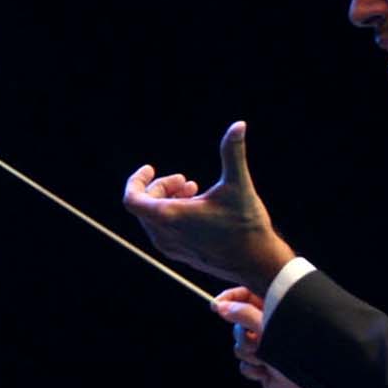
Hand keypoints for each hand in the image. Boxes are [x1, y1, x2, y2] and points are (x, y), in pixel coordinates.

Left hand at [121, 121, 293, 288]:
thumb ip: (233, 153)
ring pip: (152, 217)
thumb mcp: (238, 185)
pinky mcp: (179, 253)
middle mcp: (164, 235)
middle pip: (144, 205)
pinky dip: (171, 213)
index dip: (136, 181)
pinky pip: (162, 229)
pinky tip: (195, 206)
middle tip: (185, 180)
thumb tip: (238, 124)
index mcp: (170, 217)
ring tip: (192, 189)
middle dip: (160, 186)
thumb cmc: (246, 225)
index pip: (131, 200)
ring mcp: (170, 247)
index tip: (151, 168)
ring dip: (167, 199)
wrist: (256, 262)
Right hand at [212, 286, 310, 387]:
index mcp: (278, 310)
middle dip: (242, 335)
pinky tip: (267, 372)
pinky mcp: (263, 365)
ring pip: (239, 345)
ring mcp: (267, 347)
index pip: (249, 295)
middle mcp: (272, 326)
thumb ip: (243, 314)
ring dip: (249, 354)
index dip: (231, 298)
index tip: (215, 305)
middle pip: (239, 322)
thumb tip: (222, 307)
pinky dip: (253, 369)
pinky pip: (244, 364)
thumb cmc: (297, 353)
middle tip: (256, 341)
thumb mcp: (267, 327)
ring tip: (266, 359)